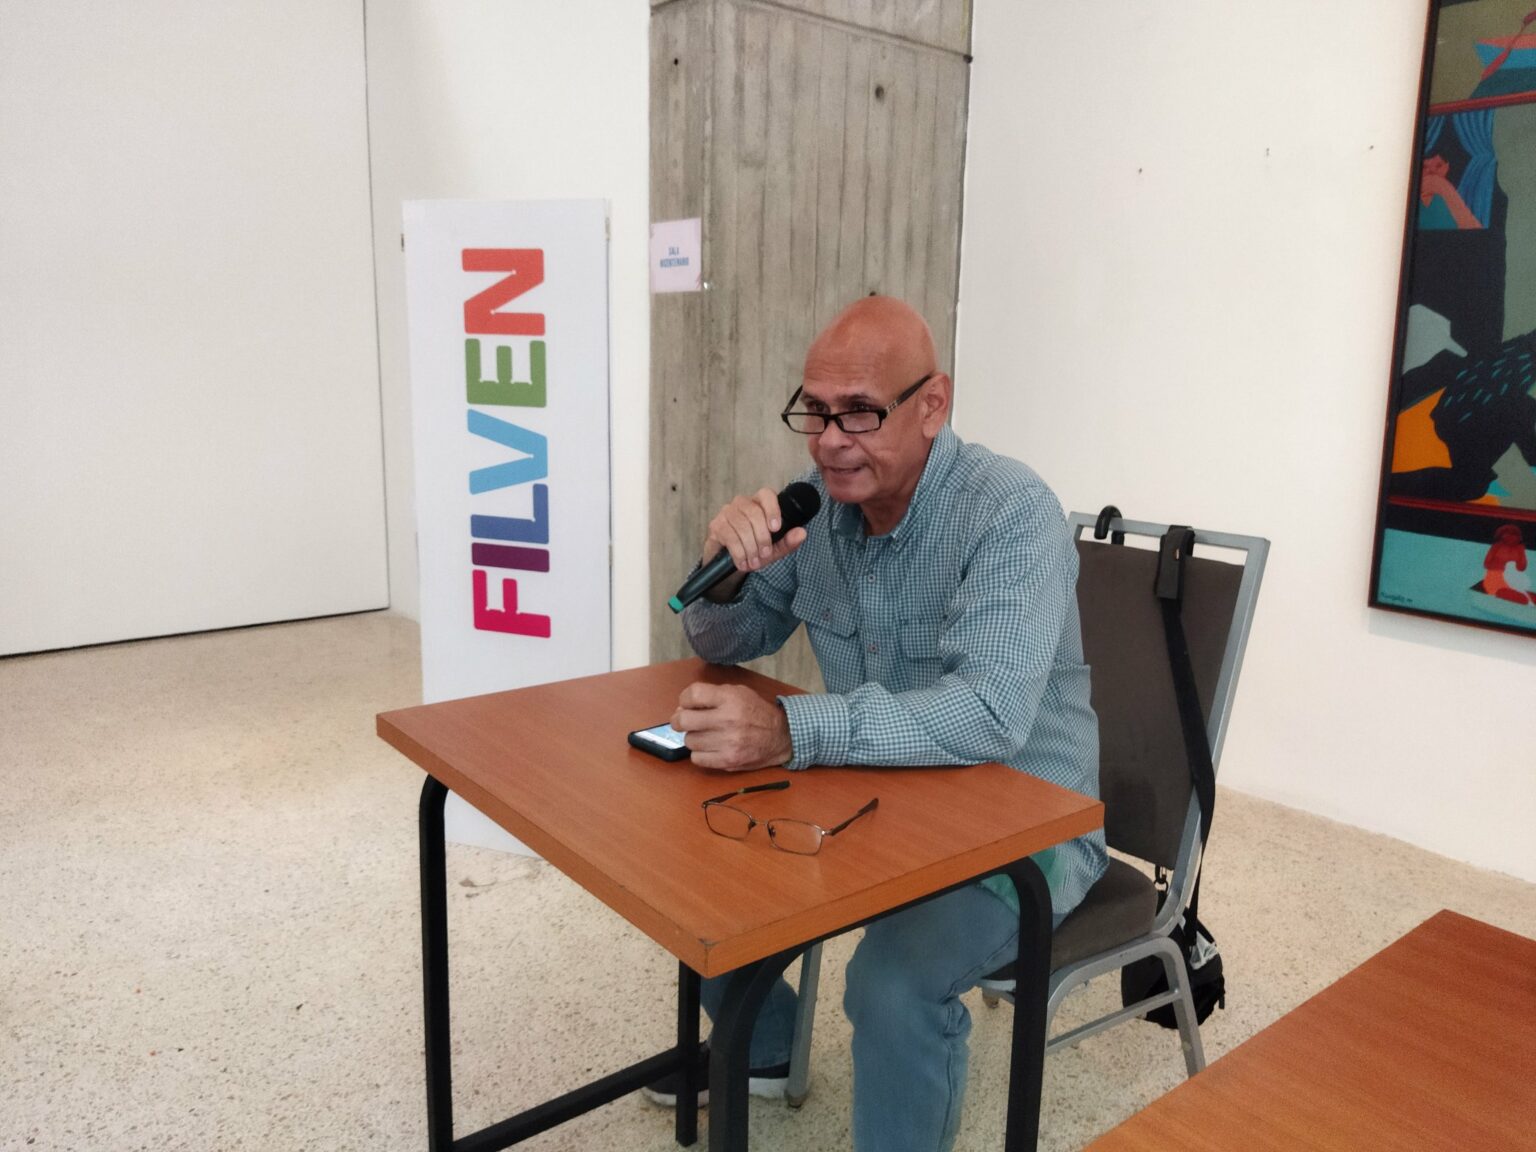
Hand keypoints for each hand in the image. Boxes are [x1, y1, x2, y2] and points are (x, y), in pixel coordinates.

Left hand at [671, 683, 793, 770]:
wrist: (781, 736)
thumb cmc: (757, 712)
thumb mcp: (738, 692)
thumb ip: (712, 695)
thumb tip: (682, 707)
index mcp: (730, 698)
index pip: (692, 695)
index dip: (684, 699)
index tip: (687, 704)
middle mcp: (728, 719)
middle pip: (683, 720)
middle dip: (679, 720)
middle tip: (685, 722)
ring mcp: (727, 742)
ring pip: (689, 741)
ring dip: (694, 737)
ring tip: (706, 735)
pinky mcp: (728, 761)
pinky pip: (697, 759)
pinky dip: (700, 753)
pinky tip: (710, 747)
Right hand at [700, 488, 808, 600]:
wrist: (729, 563)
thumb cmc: (754, 549)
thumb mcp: (774, 549)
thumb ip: (788, 541)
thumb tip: (802, 533)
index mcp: (759, 503)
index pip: (766, 494)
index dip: (772, 509)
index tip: (776, 528)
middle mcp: (742, 503)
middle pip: (754, 512)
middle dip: (762, 536)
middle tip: (765, 554)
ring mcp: (727, 512)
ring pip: (742, 525)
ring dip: (750, 547)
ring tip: (754, 562)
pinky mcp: (716, 525)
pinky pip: (729, 536)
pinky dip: (739, 552)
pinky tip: (742, 562)